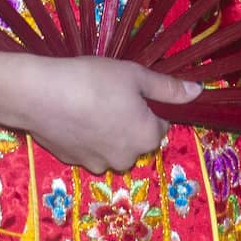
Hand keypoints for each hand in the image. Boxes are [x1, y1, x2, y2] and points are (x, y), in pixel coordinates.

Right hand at [0, 49, 200, 172]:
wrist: (42, 94)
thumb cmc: (94, 79)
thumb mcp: (135, 75)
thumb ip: (168, 88)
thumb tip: (199, 92)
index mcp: (147, 137)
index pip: (159, 124)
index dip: (146, 105)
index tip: (128, 89)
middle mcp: (127, 159)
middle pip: (135, 139)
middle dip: (126, 121)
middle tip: (106, 93)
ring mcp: (97, 164)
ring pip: (111, 146)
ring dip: (105, 131)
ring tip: (86, 103)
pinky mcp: (73, 163)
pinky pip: (87, 149)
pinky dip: (84, 136)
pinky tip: (71, 114)